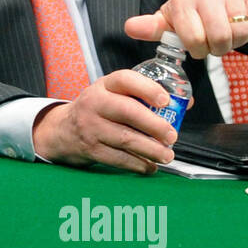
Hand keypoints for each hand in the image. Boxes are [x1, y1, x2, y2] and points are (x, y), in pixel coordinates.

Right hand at [30, 69, 179, 174]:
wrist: (62, 130)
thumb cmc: (97, 110)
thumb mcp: (112, 94)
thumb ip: (143, 96)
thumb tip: (185, 104)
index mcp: (104, 86)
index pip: (125, 80)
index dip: (147, 88)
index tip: (165, 100)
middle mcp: (95, 103)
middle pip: (127, 112)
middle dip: (154, 125)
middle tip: (172, 136)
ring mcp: (91, 127)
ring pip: (124, 138)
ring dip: (150, 149)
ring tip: (167, 155)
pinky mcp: (90, 149)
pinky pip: (118, 158)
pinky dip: (137, 164)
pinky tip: (149, 166)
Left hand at [124, 0, 247, 57]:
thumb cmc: (191, 13)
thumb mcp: (169, 20)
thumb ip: (151, 27)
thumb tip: (129, 28)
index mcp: (182, 2)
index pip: (194, 39)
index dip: (198, 49)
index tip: (196, 46)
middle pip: (219, 38)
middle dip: (216, 48)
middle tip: (212, 43)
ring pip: (238, 34)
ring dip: (233, 42)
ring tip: (224, 35)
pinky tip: (237, 26)